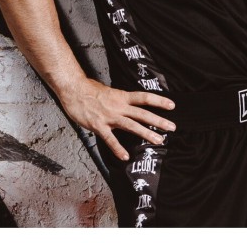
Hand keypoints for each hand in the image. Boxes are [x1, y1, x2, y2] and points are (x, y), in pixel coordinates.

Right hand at [60, 78, 175, 160]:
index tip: (172, 105)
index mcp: (122, 96)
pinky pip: (110, 139)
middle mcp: (119, 106)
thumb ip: (120, 99)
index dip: (159, 101)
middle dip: (158, 120)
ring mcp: (110, 116)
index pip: (144, 98)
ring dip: (146, 133)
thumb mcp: (109, 91)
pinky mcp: (99, 126)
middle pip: (143, 113)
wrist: (74, 89)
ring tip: (159, 140)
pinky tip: (125, 157)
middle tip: (172, 127)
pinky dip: (118, 148)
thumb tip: (129, 103)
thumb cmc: (90, 89)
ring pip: (132, 125)